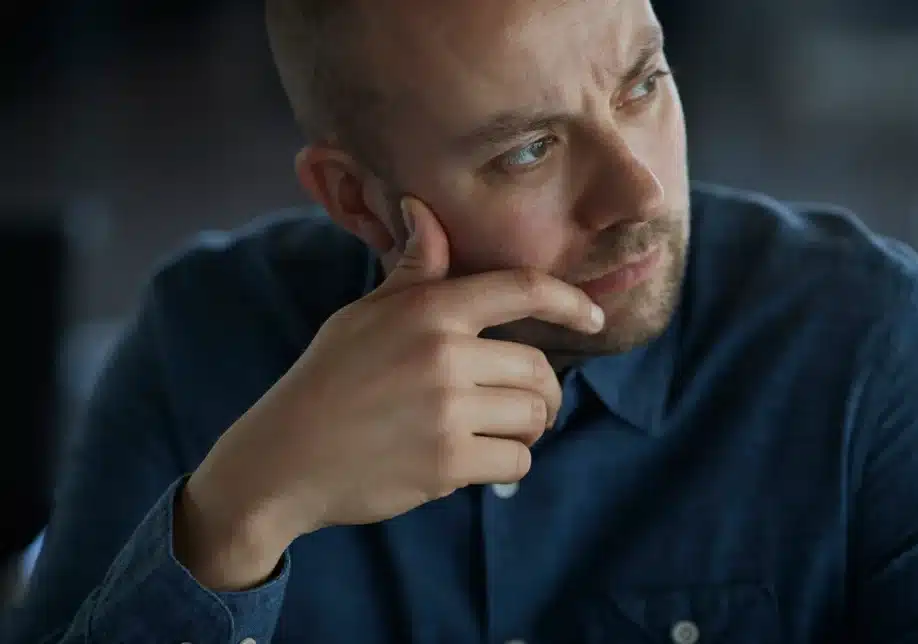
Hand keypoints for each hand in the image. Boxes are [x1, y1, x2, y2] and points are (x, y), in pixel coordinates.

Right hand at [175, 197, 603, 588]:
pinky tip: (474, 459)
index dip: (569, 301)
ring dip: (526, 428)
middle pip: (539, 369)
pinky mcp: (448, 463)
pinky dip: (506, 463)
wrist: (284, 458)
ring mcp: (448, 411)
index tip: (594, 317)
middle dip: (541, 390)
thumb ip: (412, 270)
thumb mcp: (363, 315)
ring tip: (496, 431)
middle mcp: (445, 354)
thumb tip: (422, 209)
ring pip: (535, 417)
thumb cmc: (327, 380)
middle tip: (523, 403)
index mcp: (428, 309)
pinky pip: (516, 461)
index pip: (521, 289)